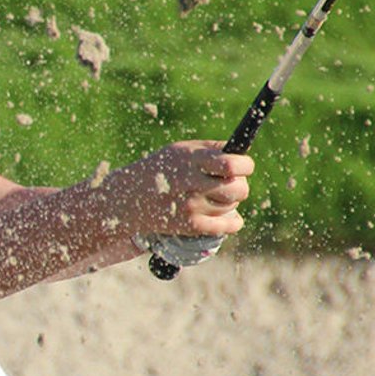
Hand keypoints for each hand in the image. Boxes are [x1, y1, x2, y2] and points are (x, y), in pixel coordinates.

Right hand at [104, 141, 253, 240]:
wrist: (129, 197)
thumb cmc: (162, 169)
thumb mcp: (181, 150)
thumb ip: (211, 150)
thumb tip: (243, 155)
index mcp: (190, 159)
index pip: (232, 164)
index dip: (245, 165)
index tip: (242, 166)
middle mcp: (191, 182)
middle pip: (237, 188)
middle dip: (239, 185)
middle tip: (230, 183)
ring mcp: (190, 206)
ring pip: (232, 205)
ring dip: (230, 201)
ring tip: (213, 196)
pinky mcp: (190, 225)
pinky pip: (227, 225)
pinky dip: (233, 221)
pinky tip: (227, 215)